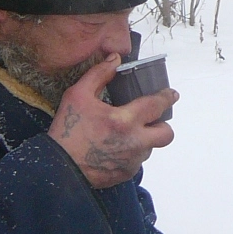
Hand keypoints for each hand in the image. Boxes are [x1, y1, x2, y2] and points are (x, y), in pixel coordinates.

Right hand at [50, 55, 178, 188]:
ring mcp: (132, 160)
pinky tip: (113, 148)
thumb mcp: (78, 96)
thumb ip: (99, 75)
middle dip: (162, 125)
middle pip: (166, 134)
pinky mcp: (126, 174)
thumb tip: (115, 59)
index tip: (172, 94)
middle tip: (150, 120)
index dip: (167, 98)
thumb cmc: (68, 130)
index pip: (157, 106)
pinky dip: (130, 153)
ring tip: (122, 134)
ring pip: (150, 147)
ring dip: (143, 139)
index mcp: (125, 121)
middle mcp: (135, 142)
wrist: (60, 168)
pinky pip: (136, 161)